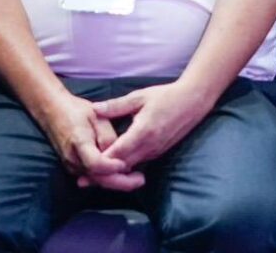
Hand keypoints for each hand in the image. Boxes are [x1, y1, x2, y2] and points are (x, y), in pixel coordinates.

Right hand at [31, 90, 141, 190]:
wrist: (52, 112)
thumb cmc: (77, 111)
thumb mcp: (96, 116)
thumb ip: (107, 136)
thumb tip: (118, 155)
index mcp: (79, 142)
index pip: (95, 163)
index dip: (111, 167)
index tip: (127, 165)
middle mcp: (73, 158)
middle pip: (97, 177)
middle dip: (120, 182)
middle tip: (140, 180)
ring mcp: (71, 165)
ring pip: (95, 180)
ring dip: (116, 182)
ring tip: (137, 180)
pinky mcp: (73, 167)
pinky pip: (92, 176)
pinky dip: (107, 178)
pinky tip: (123, 176)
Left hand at [93, 80, 209, 176]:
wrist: (194, 101)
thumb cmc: (166, 96)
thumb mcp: (140, 96)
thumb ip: (116, 105)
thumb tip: (94, 109)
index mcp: (143, 132)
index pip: (117, 153)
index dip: (100, 161)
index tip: (83, 165)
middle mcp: (149, 146)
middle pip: (122, 167)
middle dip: (102, 174)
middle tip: (81, 180)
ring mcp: (155, 151)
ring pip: (130, 169)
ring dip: (113, 174)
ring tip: (92, 178)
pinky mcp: (159, 153)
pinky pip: (139, 164)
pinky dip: (125, 169)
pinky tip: (112, 169)